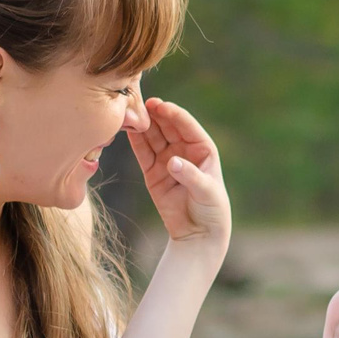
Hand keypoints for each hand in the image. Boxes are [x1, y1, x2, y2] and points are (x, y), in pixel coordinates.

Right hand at [131, 99, 230, 248]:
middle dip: (154, 114)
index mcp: (202, 148)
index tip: (159, 105)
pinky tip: (127, 130)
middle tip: (139, 103)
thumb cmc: (211, 210)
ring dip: (142, 125)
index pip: (186, 125)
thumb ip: (191, 176)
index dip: (173, 114)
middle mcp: (184, 150)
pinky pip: (142, 153)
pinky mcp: (152, 172)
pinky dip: (135, 141)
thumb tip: (172, 162)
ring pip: (152, 137)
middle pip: (167, 126)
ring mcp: (167, 160)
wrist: (198, 234)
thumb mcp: (206, 191)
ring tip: (129, 114)